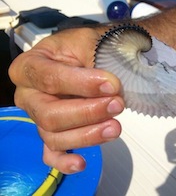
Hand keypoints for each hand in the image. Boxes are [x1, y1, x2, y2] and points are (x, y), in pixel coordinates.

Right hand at [9, 27, 123, 173]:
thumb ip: (95, 62)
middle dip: (87, 113)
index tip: (112, 85)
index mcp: (29, 66)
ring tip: (115, 127)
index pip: (48, 79)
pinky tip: (81, 163)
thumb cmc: (87, 47)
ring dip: (88, 135)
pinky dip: (65, 162)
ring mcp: (39, 117)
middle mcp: (28, 95)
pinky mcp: (54, 134)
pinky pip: (52, 154)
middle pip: (49, 115)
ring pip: (55, 137)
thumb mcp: (88, 42)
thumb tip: (110, 90)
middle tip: (118, 105)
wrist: (93, 55)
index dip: (81, 84)